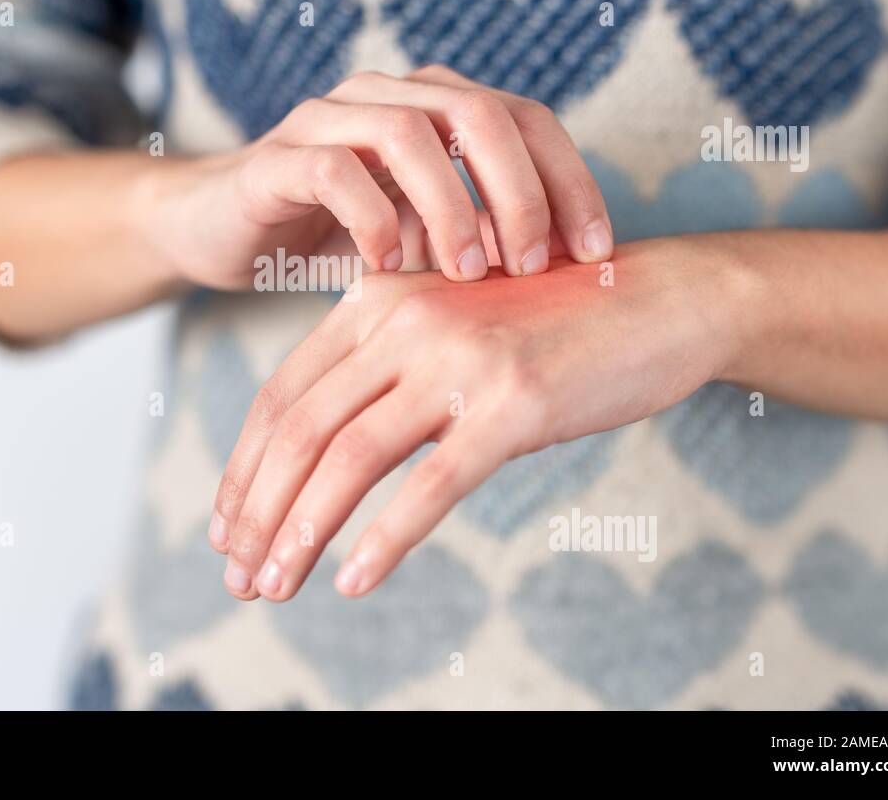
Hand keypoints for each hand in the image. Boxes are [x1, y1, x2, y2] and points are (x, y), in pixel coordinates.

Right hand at [148, 66, 612, 288]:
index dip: (570, 181)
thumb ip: (481, 236)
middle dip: (520, 192)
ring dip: (451, 206)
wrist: (221, 228)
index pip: (526, 120)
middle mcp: (386, 95)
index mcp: (433, 105)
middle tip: (531, 268)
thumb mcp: (424, 238)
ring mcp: (327, 119)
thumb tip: (564, 275)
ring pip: (409, 134)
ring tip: (467, 273)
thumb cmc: (336, 235)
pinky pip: (334, 170)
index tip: (595, 253)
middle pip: (480, 112)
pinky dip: (372, 219)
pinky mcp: (276, 157)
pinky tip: (388, 268)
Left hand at [208, 236, 756, 599]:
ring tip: (274, 587)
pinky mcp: (514, 405)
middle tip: (237, 574)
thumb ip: (388, 374)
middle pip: (300, 430)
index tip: (225, 527)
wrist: (661, 299)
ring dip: (301, 533)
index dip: (244, 470)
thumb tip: (326, 463)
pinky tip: (355, 580)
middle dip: (256, 512)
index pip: (283, 396)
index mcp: (378, 301)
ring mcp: (459, 360)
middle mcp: (406, 321)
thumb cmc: (551, 326)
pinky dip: (385, 540)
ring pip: (348, 458)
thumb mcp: (451, 330)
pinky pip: (431, 485)